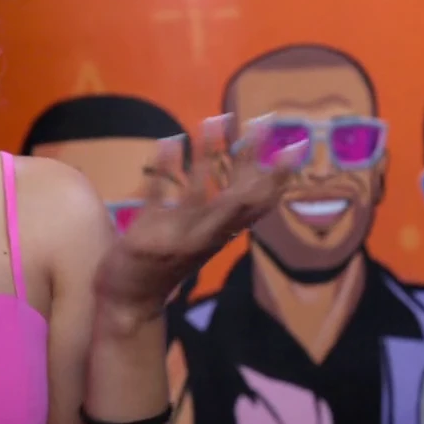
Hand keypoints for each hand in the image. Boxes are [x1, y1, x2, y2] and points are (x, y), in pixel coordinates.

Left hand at [92, 113, 305, 322]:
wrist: (131, 303)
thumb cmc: (168, 263)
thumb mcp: (203, 239)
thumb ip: (224, 211)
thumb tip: (248, 175)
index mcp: (220, 235)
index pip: (258, 204)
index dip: (277, 178)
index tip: (292, 147)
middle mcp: (205, 236)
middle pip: (237, 198)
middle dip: (250, 161)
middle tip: (263, 124)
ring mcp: (175, 238)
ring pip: (198, 196)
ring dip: (207, 158)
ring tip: (213, 121)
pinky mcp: (145, 238)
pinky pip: (155, 201)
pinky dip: (162, 172)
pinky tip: (169, 141)